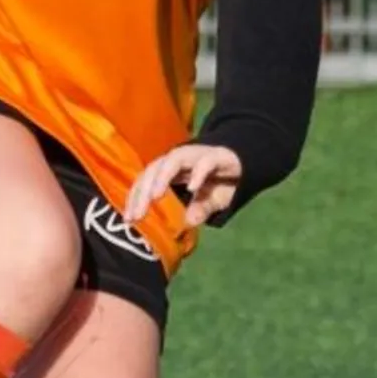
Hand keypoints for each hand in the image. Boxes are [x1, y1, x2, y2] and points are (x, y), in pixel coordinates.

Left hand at [126, 142, 243, 228]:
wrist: (246, 163)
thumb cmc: (221, 182)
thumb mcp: (210, 201)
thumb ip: (199, 209)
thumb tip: (188, 222)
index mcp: (170, 170)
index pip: (145, 180)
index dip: (135, 198)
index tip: (129, 219)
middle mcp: (179, 160)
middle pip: (153, 170)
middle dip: (142, 192)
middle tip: (137, 215)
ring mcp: (198, 155)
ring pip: (173, 160)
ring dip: (162, 177)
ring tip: (156, 196)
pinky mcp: (217, 155)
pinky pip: (205, 162)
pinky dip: (197, 173)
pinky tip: (192, 188)